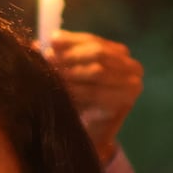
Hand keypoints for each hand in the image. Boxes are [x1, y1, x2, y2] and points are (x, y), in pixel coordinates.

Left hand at [44, 31, 143, 164]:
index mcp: (120, 53)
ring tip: (51, 74)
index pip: (95, 40)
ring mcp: (133, 84)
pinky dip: (77, 90)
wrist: (92, 132)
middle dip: (70, 55)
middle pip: (98, 53)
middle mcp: (132, 66)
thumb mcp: (72, 73)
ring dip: (72, 72)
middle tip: (48, 59)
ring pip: (98, 71)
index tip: (50, 41)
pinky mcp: (125, 101)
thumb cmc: (81, 101)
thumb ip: (62, 56)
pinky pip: (97, 92)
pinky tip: (62, 91)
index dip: (71, 40)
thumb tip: (39, 42)